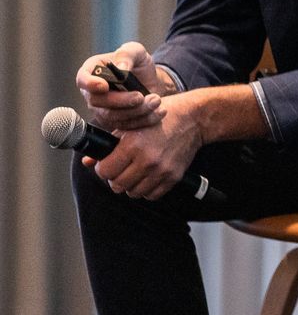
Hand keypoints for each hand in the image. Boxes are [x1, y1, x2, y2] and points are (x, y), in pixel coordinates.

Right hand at [75, 42, 168, 131]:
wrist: (151, 81)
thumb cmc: (138, 63)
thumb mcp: (136, 51)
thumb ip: (127, 54)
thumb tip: (121, 68)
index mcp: (92, 71)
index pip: (82, 79)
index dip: (89, 84)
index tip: (104, 86)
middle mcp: (92, 92)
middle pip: (98, 102)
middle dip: (121, 101)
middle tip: (141, 97)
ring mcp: (101, 109)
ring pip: (113, 117)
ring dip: (136, 112)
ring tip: (156, 101)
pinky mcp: (115, 121)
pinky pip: (126, 126)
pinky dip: (144, 120)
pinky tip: (159, 112)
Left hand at [88, 92, 206, 198]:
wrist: (193, 119)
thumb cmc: (160, 118)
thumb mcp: (131, 125)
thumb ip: (109, 144)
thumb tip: (87, 162)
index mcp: (133, 144)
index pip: (105, 171)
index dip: (102, 169)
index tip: (107, 164)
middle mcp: (147, 160)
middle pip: (117, 185)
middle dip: (115, 178)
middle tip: (121, 169)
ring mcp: (162, 170)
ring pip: (133, 193)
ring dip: (131, 186)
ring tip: (135, 173)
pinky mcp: (174, 177)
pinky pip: (152, 196)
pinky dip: (147, 190)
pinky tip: (148, 177)